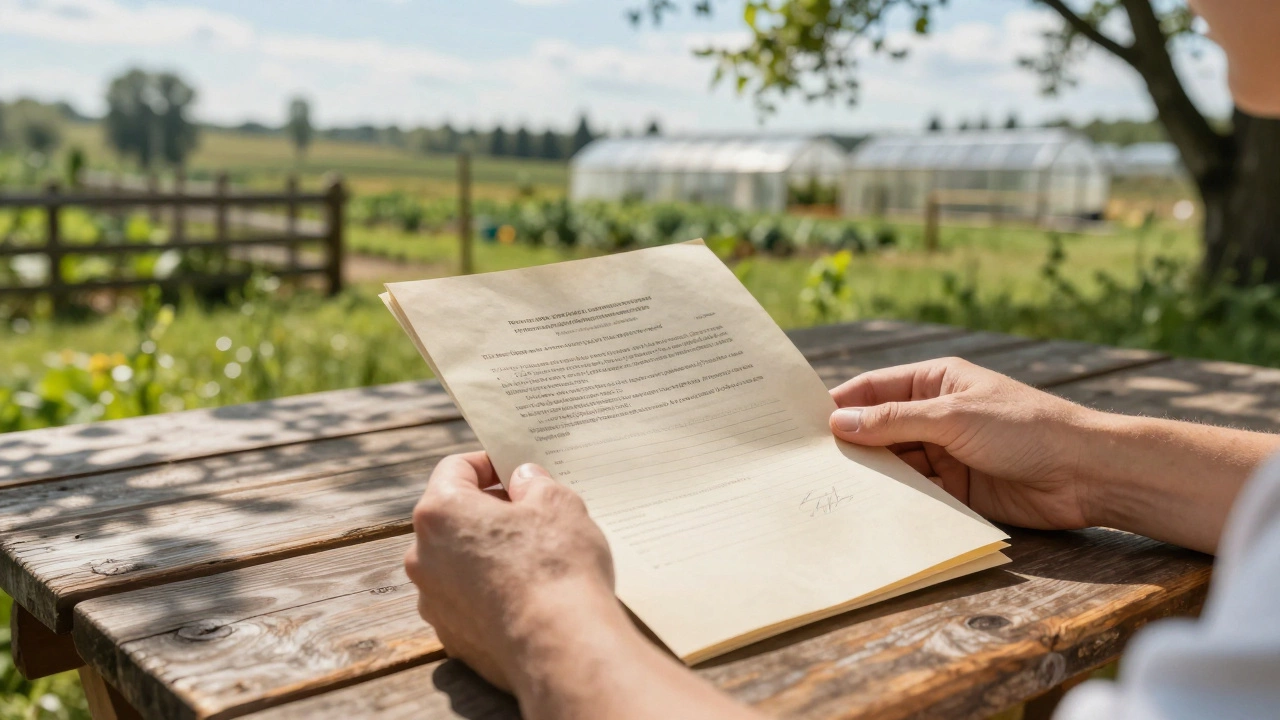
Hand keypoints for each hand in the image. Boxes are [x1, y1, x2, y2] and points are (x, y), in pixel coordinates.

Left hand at [404, 452, 617, 691]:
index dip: (488, 462)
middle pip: (452, 517)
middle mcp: (423, 556)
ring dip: (486, 552)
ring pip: (457, 561)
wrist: (559, 646)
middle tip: (530, 511)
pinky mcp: (451, 637)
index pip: (455, 468)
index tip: (514, 469)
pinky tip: (527, 595)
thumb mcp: (557, 502)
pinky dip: (489, 592)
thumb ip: (533, 482)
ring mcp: (433, 601)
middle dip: (489, 510)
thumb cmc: (556, 565)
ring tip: (533, 556)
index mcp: (440, 513)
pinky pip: (466, 601)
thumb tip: (522, 480)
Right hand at [829, 357, 1095, 530]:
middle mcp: (935, 415)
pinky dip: (894, 499)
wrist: (1085, 474)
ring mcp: (945, 453)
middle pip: (879, 428)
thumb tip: (838, 423)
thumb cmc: (1024, 428)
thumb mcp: (951, 416)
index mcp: (934, 381)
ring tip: (830, 489)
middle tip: (807, 465)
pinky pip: (915, 492)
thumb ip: (893, 421)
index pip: (873, 389)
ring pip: (894, 463)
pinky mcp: (956, 489)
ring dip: (870, 474)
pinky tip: (867, 508)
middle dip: (849, 443)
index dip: (839, 404)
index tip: (800, 425)